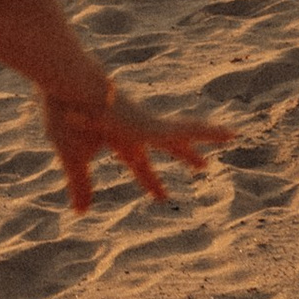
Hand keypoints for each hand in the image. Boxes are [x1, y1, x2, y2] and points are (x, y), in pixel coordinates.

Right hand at [41, 79, 229, 213]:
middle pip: (167, 143)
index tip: (162, 197)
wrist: (66, 86)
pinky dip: (207, 131)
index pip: (139, 165)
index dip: (150, 182)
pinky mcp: (151, 122)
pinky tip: (227, 133)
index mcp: (118, 140)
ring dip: (206, 135)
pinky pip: (186, 129)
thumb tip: (80, 213)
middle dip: (184, 154)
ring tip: (232, 135)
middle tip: (203, 165)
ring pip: (182, 131)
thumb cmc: (66, 118)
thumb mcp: (73, 158)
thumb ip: (80, 186)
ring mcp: (145, 123)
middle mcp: (135, 129)